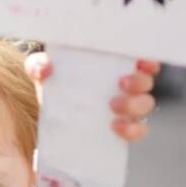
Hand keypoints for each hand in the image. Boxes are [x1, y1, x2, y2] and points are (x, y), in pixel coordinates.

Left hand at [24, 53, 158, 142]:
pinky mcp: (122, 130)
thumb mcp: (41, 72)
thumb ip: (38, 65)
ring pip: (146, 104)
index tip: (141, 61)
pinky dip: (132, 129)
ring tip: (113, 106)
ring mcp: (125, 108)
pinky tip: (115, 127)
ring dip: (135, 104)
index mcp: (109, 64)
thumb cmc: (53, 86)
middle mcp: (124, 84)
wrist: (47, 123)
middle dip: (140, 81)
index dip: (147, 58)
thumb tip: (47, 69)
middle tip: (122, 83)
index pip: (138, 56)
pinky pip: (138, 130)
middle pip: (147, 80)